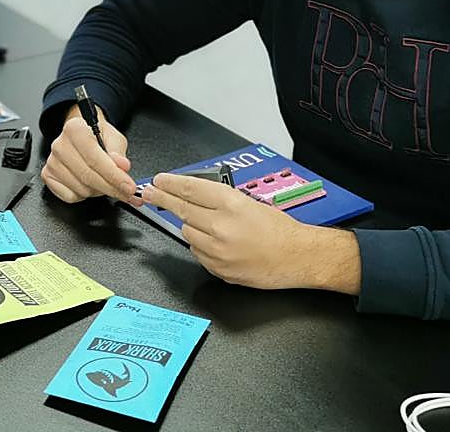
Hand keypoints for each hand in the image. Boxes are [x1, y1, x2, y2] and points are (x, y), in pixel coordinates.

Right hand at [41, 104, 141, 206]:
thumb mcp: (114, 138)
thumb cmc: (97, 136)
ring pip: (81, 189)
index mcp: (74, 129)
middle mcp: (59, 145)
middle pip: (88, 176)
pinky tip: (89, 184)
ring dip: (99, 191)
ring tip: (105, 181)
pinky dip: (84, 195)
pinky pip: (70, 196)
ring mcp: (52, 162)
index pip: (95, 159)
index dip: (114, 176)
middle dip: (111, 188)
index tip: (128, 187)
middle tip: (125, 193)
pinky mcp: (48, 176)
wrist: (82, 136)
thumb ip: (119, 152)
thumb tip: (122, 166)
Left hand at [142, 173, 359, 292]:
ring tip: (211, 225)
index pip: (190, 189)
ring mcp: (218, 250)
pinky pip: (197, 252)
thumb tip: (193, 194)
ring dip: (191, 226)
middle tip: (152, 193)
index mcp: (231, 204)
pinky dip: (201, 245)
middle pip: (181, 209)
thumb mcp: (250, 202)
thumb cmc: (280, 230)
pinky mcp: (218, 269)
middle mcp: (221, 226)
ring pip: (187, 232)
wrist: (298, 257)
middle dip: (163, 199)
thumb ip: (220, 199)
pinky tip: (218, 243)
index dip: (170, 184)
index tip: (159, 180)